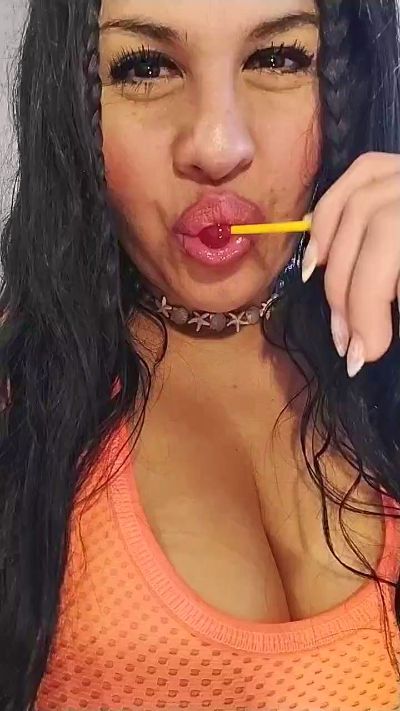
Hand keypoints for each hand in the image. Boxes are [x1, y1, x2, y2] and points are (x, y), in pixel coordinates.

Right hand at [301, 152, 399, 377]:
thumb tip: (374, 339)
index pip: (395, 243)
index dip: (370, 302)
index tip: (367, 354)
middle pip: (374, 224)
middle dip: (351, 295)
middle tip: (349, 346)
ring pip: (355, 204)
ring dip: (334, 268)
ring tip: (335, 315)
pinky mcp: (398, 165)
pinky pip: (352, 180)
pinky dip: (326, 220)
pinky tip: (319, 260)